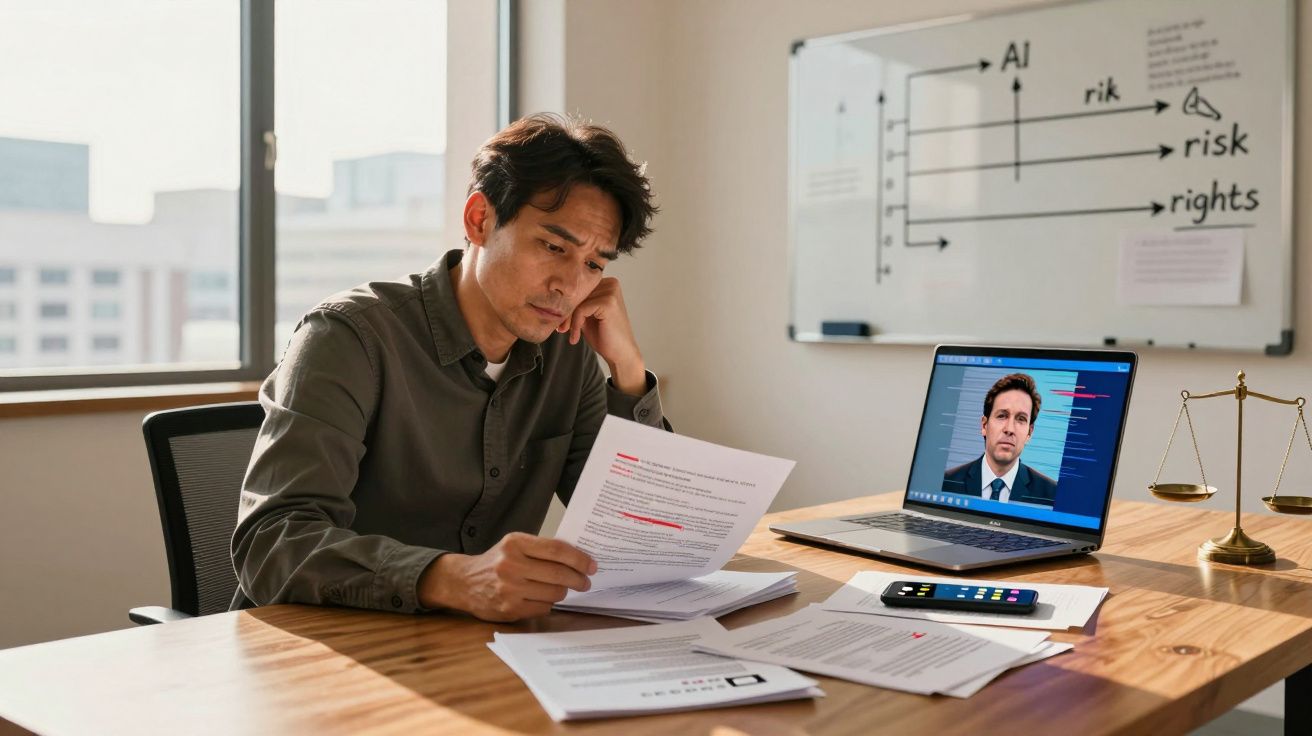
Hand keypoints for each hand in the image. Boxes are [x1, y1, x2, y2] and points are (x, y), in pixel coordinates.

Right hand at [417, 532, 596, 621]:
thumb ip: (541, 549)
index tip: (591, 565)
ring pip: (554, 593)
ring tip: (562, 588)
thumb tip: (578, 558)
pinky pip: (543, 607)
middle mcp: (511, 565)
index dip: (579, 558)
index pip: (557, 550)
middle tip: (585, 581)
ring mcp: (509, 588)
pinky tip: (542, 598)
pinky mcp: (509, 608)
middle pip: (559, 573)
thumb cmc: (496, 562)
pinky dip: (548, 603)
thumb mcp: (514, 545)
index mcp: (515, 543)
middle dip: (578, 579)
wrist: (464, 582)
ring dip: (563, 592)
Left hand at [557, 277, 646, 394]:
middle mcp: (611, 284)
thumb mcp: (587, 315)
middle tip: (561, 329)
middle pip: (578, 294)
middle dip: (567, 312)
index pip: (579, 288)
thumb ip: (577, 303)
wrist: (620, 354)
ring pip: (578, 301)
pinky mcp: (608, 302)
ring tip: (570, 334)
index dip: (568, 304)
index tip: (561, 321)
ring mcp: (611, 292)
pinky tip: (576, 337)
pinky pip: (581, 309)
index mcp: (607, 283)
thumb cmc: (604, 335)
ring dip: (569, 320)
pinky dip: (575, 324)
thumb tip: (554, 296)